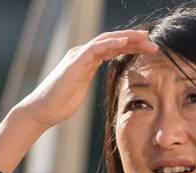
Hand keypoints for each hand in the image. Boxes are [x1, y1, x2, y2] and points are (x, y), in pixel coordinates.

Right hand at [17, 30, 158, 128]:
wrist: (43, 110)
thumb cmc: (61, 103)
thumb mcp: (81, 88)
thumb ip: (89, 80)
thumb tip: (98, 84)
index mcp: (86, 60)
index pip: (112, 48)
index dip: (130, 45)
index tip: (147, 47)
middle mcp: (82, 54)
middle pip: (112, 41)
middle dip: (133, 40)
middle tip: (152, 42)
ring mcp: (78, 56)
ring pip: (106, 40)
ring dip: (126, 38)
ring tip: (144, 39)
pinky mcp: (75, 62)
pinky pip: (95, 49)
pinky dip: (110, 44)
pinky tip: (124, 42)